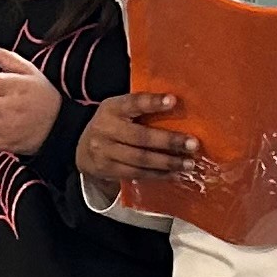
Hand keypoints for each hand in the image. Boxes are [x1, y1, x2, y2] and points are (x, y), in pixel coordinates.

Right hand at [78, 90, 200, 192]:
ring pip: (140, 159)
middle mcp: (106, 129)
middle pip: (140, 137)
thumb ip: (141, 108)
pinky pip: (137, 174)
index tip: (173, 101)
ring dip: (168, 162)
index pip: (133, 103)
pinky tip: (175, 174)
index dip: (152, 102)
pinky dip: (159, 175)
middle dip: (169, 141)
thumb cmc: (113, 124)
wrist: (83, 150)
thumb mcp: (119, 110)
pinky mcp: (108, 170)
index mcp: (112, 108)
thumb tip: (179, 107)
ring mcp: (105, 152)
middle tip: (193, 144)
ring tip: (189, 163)